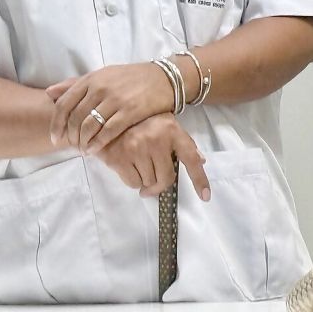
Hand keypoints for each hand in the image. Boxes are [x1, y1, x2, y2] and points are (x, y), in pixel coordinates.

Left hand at [46, 62, 177, 153]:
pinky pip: (109, 130)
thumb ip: (75, 84)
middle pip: (75, 117)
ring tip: (83, 150)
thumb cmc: (132, 78)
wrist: (164, 78)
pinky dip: (98, 142)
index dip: (57, 124)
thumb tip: (49, 94)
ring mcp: (116, 100)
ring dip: (83, 141)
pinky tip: (95, 150)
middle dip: (71, 136)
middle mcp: (100, 88)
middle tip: (72, 147)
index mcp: (91, 79)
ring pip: (90, 125)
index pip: (64, 104)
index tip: (56, 137)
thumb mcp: (102, 75)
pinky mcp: (131, 111)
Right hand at [95, 113, 209, 200]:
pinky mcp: (118, 157)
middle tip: (154, 183)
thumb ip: (183, 143)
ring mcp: (137, 148)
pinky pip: (133, 183)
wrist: (106, 115)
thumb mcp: (166, 124)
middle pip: (166, 178)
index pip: (191, 159)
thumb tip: (201, 161)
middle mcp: (156, 140)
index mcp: (172, 131)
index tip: (205, 196)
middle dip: (160, 184)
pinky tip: (128, 167)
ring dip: (145, 181)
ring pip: (148, 182)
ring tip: (138, 166)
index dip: (199, 180)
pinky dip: (133, 181)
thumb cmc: (141, 121)